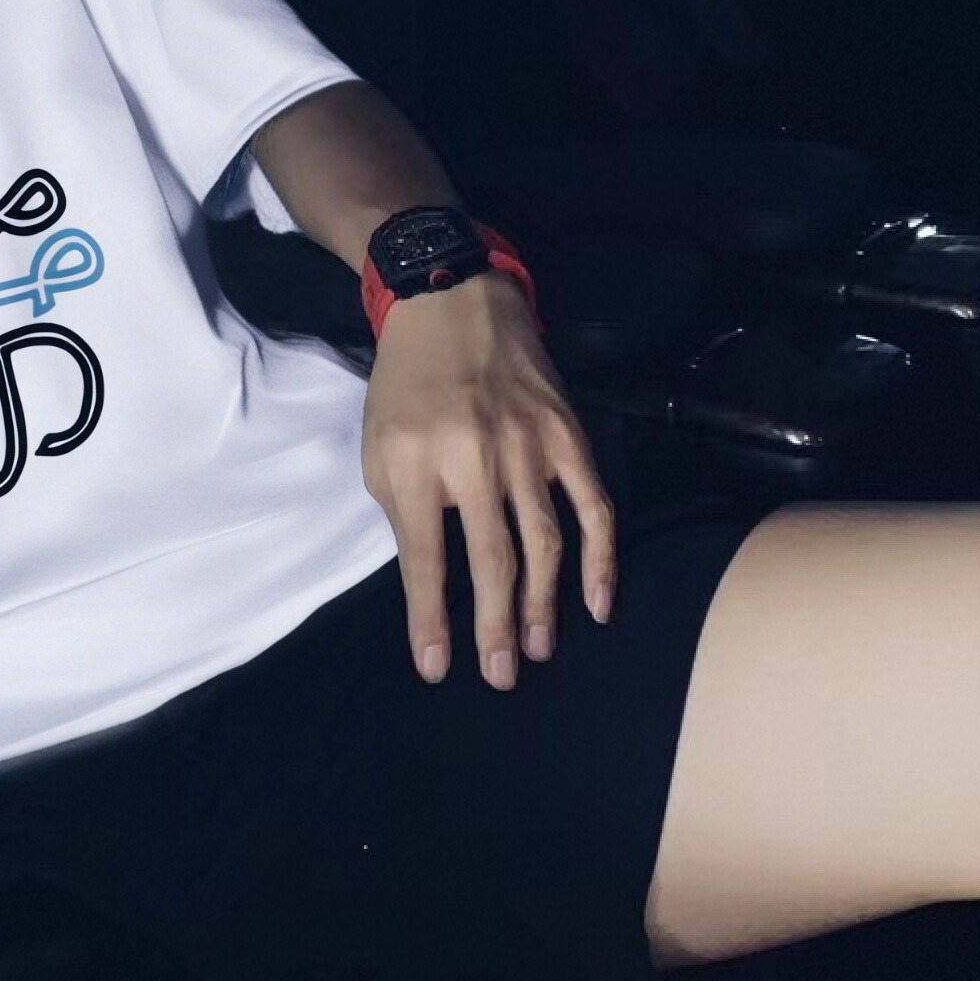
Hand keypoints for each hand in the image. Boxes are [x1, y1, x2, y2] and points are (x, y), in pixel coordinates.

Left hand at [359, 269, 616, 689]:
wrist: (450, 305)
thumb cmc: (405, 387)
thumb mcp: (379, 449)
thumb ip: (404, 512)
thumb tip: (434, 584)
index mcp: (414, 463)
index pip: (423, 558)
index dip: (430, 619)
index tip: (437, 669)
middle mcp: (472, 458)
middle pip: (490, 560)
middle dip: (494, 627)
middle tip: (501, 675)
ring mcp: (526, 447)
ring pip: (543, 543)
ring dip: (543, 605)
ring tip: (537, 650)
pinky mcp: (567, 437)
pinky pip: (593, 508)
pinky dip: (601, 560)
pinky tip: (598, 604)